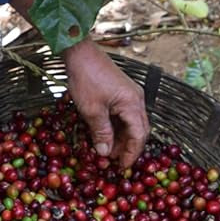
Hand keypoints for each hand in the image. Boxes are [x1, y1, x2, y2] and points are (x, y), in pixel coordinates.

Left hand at [62, 40, 148, 167]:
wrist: (80, 53)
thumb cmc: (86, 79)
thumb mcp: (92, 110)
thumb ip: (101, 132)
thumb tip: (105, 153)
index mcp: (133, 104)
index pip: (139, 135)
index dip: (131, 153)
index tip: (121, 167)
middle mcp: (136, 99)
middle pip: (139, 130)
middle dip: (127, 147)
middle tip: (113, 161)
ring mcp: (130, 94)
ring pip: (131, 122)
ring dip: (121, 137)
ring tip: (107, 149)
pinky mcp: (122, 92)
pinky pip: (124, 114)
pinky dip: (117, 126)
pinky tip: (105, 133)